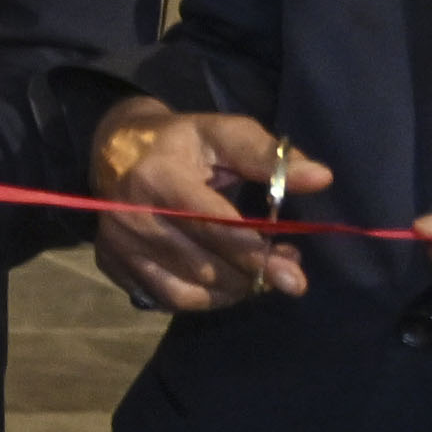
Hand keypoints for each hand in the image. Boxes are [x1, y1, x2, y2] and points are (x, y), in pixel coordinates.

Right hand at [91, 101, 317, 313]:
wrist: (113, 149)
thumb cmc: (181, 140)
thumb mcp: (223, 133)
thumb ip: (268, 157)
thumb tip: (321, 178)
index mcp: (158, 178)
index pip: (211, 226)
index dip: (254, 254)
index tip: (295, 277)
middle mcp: (130, 217)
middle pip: (204, 266)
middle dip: (253, 273)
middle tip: (286, 263)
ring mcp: (117, 244)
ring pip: (189, 291)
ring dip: (234, 289)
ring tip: (258, 270)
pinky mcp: (111, 264)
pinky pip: (167, 299)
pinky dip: (205, 298)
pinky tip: (225, 280)